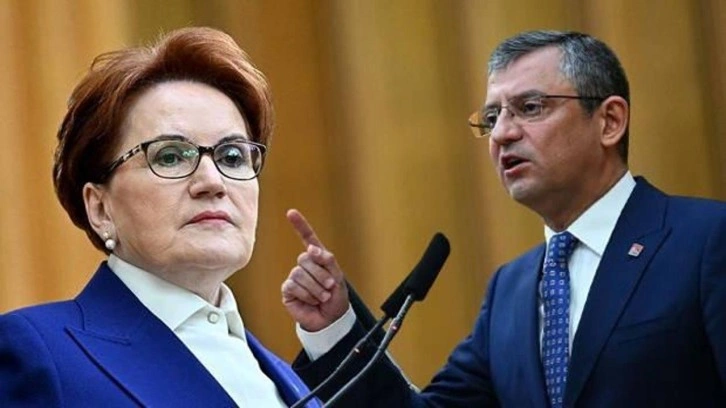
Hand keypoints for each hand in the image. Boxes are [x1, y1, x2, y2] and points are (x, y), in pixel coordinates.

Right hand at [282, 209, 349, 331]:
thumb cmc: (336, 299)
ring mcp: (295, 277)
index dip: (300, 225)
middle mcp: (305, 266)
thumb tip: (311, 249)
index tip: (291, 213)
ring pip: (300, 273)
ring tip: (322, 296)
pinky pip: (293, 286)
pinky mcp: (288, 290)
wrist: (330, 320)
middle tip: (329, 287)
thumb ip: (327, 261)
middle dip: (320, 274)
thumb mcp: (338, 277)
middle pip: (305, 258)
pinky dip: (306, 295)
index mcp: (318, 259)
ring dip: (315, 287)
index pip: (308, 238)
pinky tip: (311, 301)